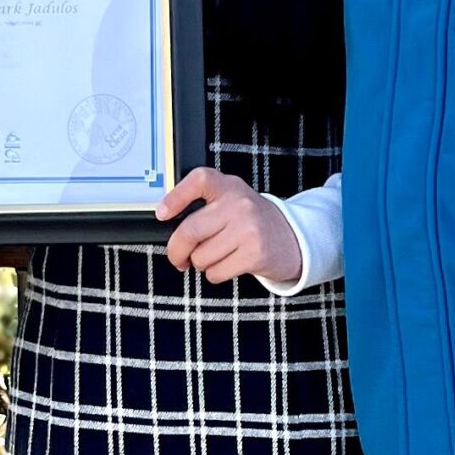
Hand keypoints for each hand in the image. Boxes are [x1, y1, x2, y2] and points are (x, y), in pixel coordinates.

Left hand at [155, 166, 302, 284]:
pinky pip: (216, 272)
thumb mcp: (232, 200)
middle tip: (178, 257)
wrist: (292, 237)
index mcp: (229, 186)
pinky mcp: (254, 253)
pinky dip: (214, 274)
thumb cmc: (252, 221)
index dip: (175, 197)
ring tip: (215, 256)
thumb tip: (169, 225)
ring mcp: (248, 228)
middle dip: (177, 251)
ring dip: (200, 264)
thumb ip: (206, 205)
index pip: (198, 180)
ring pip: (201, 256)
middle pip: (190, 230)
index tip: (162, 214)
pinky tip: (227, 264)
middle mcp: (238, 203)